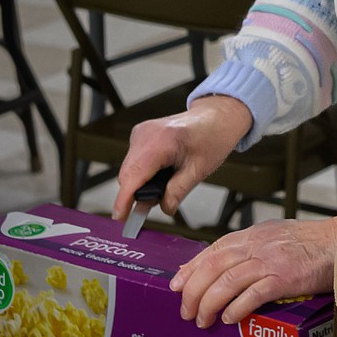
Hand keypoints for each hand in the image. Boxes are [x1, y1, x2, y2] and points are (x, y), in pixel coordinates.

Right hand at [112, 95, 252, 221]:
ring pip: (129, 169)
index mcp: (161, 141)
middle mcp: (146, 134)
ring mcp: (141, 132)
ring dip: (139, 184)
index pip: (134, 175)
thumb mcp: (199, 171)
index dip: (124, 200)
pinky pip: (133, 160)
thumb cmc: (212, 138)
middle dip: (135, 194)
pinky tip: (159, 175)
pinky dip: (142, 173)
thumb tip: (163, 208)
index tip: (121, 218)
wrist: (215, 118)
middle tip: (151, 206)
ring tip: (162, 188)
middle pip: (128, 174)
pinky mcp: (141, 134)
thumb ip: (177, 192)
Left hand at [170, 203, 336, 326]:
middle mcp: (257, 245)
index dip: (190, 269)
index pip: (212, 250)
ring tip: (202, 321)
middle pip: (212, 267)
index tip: (176, 285)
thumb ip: (251, 248)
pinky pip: (252, 295)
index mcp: (253, 234)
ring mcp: (271, 261)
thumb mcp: (276, 237)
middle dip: (192, 291)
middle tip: (185, 311)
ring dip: (209, 304)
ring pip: (226, 282)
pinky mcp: (285, 278)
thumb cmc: (313, 243)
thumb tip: (224, 265)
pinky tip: (229, 319)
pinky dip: (236, 308)